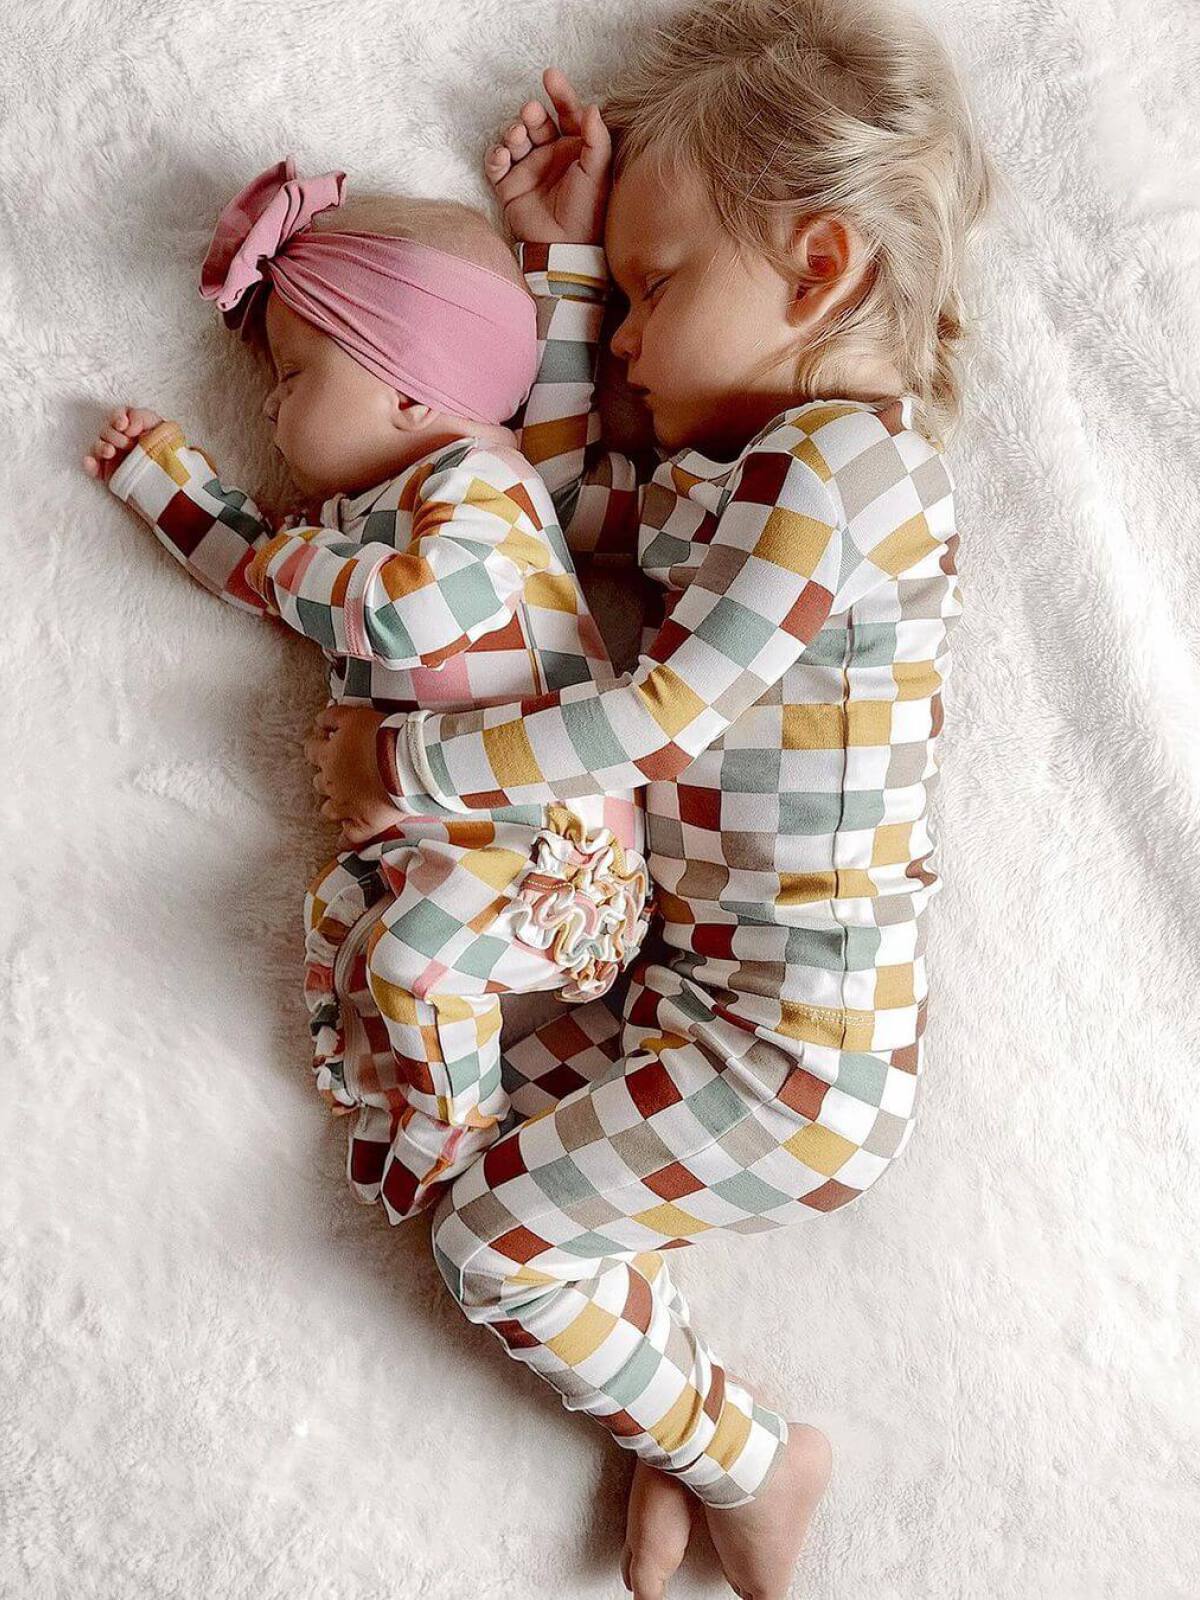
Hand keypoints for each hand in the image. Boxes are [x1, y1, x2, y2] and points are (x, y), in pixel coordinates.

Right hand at [83, 406, 162, 481]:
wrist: (171, 480)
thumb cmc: (167, 452)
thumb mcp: (163, 429)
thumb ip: (144, 419)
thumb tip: (128, 426)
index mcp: (132, 427)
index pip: (119, 416)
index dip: (118, 417)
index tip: (123, 425)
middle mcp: (120, 439)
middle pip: (106, 430)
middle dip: (114, 435)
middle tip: (127, 444)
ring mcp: (113, 456)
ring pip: (98, 446)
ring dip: (101, 447)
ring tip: (110, 452)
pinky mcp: (108, 472)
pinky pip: (93, 467)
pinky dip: (90, 464)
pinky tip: (91, 462)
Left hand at [304, 704, 402, 847]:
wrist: (408, 761)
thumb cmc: (384, 736)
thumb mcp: (355, 715)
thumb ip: (333, 716)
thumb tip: (321, 718)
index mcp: (328, 756)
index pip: (311, 750)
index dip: (318, 746)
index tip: (326, 744)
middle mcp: (331, 783)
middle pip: (319, 782)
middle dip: (327, 777)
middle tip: (343, 773)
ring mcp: (346, 806)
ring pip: (329, 810)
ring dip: (334, 805)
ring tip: (346, 802)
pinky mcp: (364, 824)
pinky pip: (349, 837)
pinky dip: (345, 840)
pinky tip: (344, 842)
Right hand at [484, 66, 611, 243]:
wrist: (565, 246)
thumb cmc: (587, 210)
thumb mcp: (598, 171)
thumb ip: (597, 138)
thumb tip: (592, 107)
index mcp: (573, 147)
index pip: (565, 113)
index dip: (559, 93)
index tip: (550, 76)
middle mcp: (549, 154)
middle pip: (536, 121)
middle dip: (531, 114)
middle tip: (531, 113)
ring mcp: (528, 168)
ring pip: (514, 137)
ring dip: (513, 132)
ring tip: (518, 137)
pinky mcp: (509, 186)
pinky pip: (495, 163)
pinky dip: (496, 156)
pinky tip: (503, 156)